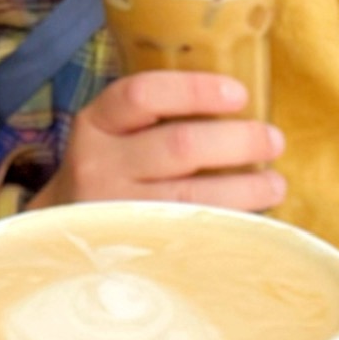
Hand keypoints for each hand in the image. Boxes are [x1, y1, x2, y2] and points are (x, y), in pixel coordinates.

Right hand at [27, 72, 285, 212]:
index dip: (196, 91)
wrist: (62, 230)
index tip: (240, 94)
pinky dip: (230, 223)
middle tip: (273, 139)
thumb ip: (156, 113)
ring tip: (275, 182)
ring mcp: (115, 211)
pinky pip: (192, 234)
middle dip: (237, 141)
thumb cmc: (110, 168)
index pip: (143, 94)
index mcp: (96, 122)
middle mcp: (99, 165)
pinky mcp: (134, 249)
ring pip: (192, 196)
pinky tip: (254, 218)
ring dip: (245, 188)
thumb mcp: (114, 131)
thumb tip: (239, 99)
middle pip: (179, 146)